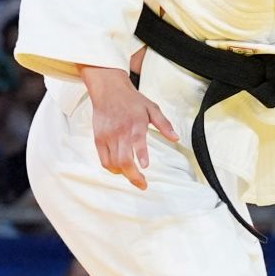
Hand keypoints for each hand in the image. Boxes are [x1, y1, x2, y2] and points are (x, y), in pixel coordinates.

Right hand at [81, 66, 178, 189]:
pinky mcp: (98, 139)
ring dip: (124, 174)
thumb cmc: (132, 100)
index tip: (145, 167)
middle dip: (133, 176)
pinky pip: (103, 160)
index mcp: (136, 124)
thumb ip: (164, 124)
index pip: (137, 142)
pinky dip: (112, 168)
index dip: (140, 156)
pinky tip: (120, 170)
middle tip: (143, 184)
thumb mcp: (153, 108)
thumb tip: (176, 138)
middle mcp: (120, 132)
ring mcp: (107, 137)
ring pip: (113, 163)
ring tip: (135, 177)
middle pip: (123, 159)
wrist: (109, 90)